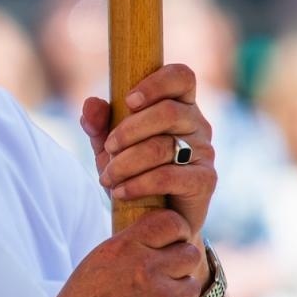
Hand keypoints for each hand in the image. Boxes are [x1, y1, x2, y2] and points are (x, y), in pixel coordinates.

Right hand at [36, 209, 207, 296]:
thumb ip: (129, 249)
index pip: (172, 222)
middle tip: (162, 281)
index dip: (177, 233)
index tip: (171, 245)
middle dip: (179, 265)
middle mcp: (146, 269)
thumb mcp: (96, 266)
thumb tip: (160, 236)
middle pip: (189, 253)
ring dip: (177, 296)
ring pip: (191, 286)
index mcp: (124, 248)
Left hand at [81, 64, 217, 236]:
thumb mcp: (111, 147)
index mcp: (179, 104)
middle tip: (108, 148)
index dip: (156, 83)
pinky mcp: (205, 180)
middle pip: (169, 111)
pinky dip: (139, 184)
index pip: (181, 76)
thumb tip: (91, 104)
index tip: (128, 100)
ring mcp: (205, 151)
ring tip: (107, 177)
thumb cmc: (134, 173)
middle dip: (129, 130)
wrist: (156, 220)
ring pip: (164, 145)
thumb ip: (99, 124)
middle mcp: (197, 123)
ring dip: (127, 162)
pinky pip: (170, 176)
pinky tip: (121, 192)